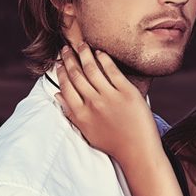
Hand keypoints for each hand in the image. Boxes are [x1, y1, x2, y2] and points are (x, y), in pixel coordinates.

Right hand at [55, 43, 161, 167]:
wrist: (138, 151)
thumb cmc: (112, 143)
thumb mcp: (86, 132)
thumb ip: (70, 114)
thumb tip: (57, 95)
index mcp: (81, 114)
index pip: (66, 87)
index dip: (61, 72)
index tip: (59, 63)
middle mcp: (92, 104)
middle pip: (76, 75)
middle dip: (69, 59)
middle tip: (66, 48)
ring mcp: (109, 97)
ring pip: (91, 69)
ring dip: (84, 54)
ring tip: (81, 45)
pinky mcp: (126, 92)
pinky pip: (112, 70)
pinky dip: (104, 59)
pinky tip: (99, 52)